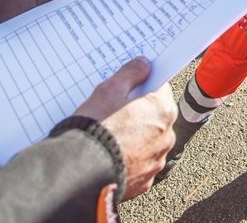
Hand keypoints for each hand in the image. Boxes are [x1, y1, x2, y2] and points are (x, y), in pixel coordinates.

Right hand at [74, 57, 176, 199]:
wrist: (79, 171)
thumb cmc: (96, 128)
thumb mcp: (109, 90)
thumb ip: (130, 73)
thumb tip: (144, 65)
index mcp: (163, 111)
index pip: (160, 90)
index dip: (144, 86)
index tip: (131, 88)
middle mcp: (166, 137)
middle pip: (155, 117)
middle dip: (138, 113)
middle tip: (114, 113)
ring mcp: (156, 161)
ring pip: (148, 142)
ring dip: (135, 138)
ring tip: (110, 137)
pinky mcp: (144, 182)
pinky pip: (139, 165)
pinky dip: (128, 160)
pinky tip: (110, 156)